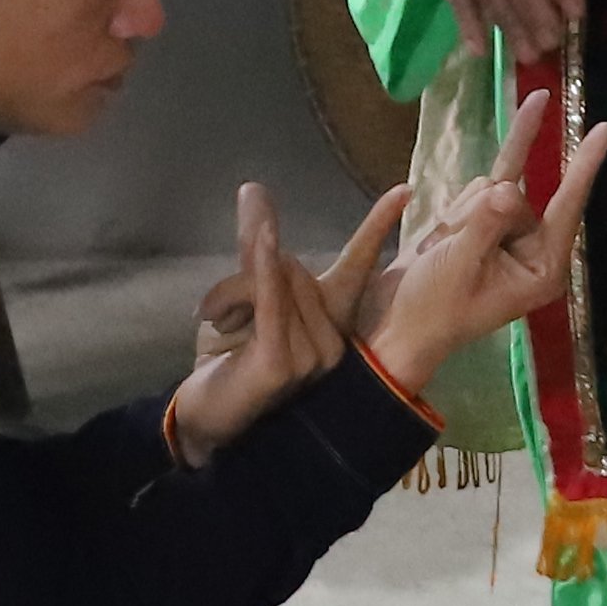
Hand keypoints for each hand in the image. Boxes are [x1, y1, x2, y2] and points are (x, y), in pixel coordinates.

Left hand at [166, 180, 402, 465]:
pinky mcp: (286, 363)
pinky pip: (271, 299)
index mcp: (332, 321)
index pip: (361, 265)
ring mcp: (315, 355)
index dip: (379, 225)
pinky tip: (265, 240)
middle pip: (293, 265)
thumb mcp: (243, 298)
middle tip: (226, 316)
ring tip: (225, 332)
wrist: (202, 417)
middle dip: (248, 277)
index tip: (404, 192)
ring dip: (231, 296)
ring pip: (275, 280)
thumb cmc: (227, 359)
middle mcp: (334, 339)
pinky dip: (263, 267)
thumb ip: (256, 250)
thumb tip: (255, 188)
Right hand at [364, 101, 606, 400]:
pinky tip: (440, 239)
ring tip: (441, 253)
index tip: (606, 128)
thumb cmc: (433, 309)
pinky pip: (478, 190)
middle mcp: (531, 248)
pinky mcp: (482, 225)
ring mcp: (506, 235)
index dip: (585, 165)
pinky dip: (458, 208)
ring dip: (461, 213)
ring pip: (491, 187)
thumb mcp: (459, 267)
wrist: (395, 328)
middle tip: (453, 255)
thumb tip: (507, 186)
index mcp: (541, 267)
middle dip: (478, 214)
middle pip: (516, 194)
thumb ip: (486, 224)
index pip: (567, 206)